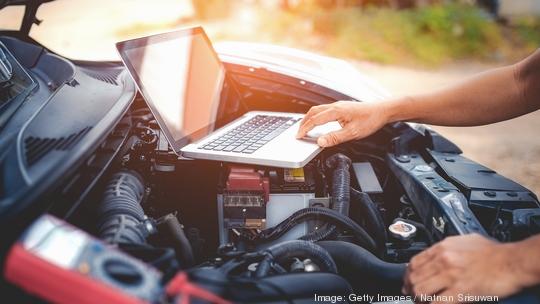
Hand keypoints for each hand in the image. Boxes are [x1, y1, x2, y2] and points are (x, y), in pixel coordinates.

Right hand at [296, 100, 388, 146]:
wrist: (383, 111)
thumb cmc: (371, 119)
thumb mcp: (352, 133)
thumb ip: (335, 137)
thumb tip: (320, 141)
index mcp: (336, 111)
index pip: (315, 120)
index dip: (305, 128)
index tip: (299, 136)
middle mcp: (336, 106)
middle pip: (313, 112)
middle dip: (303, 122)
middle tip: (298, 132)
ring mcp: (339, 106)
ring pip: (318, 110)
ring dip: (309, 118)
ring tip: (305, 127)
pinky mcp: (342, 108)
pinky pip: (324, 110)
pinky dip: (317, 116)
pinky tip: (318, 122)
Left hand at [403, 234, 525, 302]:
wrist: (512, 262)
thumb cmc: (496, 253)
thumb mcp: (467, 240)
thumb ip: (450, 246)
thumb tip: (440, 252)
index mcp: (443, 247)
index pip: (415, 261)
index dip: (408, 274)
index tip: (408, 280)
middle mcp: (443, 260)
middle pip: (414, 276)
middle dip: (409, 288)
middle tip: (410, 294)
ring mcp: (450, 276)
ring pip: (420, 290)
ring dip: (418, 298)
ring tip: (420, 302)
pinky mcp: (459, 292)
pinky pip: (436, 303)